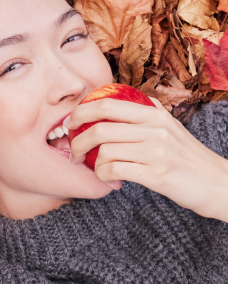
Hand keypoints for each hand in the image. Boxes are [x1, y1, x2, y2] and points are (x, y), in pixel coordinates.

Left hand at [66, 96, 227, 217]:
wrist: (218, 183)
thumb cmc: (187, 157)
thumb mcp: (171, 126)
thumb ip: (149, 112)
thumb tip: (126, 99)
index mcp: (154, 114)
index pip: (107, 104)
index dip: (81, 112)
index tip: (71, 124)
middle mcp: (155, 128)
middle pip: (99, 128)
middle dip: (77, 142)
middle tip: (74, 153)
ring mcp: (156, 151)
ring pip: (105, 151)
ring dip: (92, 163)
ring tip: (95, 169)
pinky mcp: (157, 174)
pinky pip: (114, 171)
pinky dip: (104, 176)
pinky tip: (108, 179)